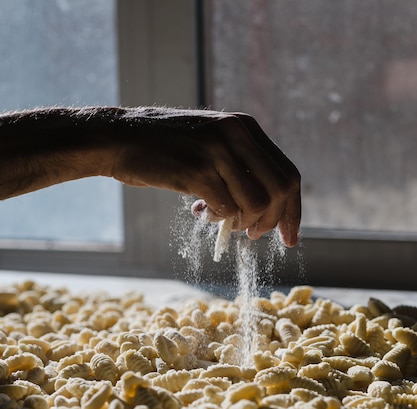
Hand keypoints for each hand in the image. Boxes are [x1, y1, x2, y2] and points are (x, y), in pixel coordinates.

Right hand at [111, 108, 300, 246]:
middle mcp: (237, 134)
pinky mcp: (196, 170)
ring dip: (242, 222)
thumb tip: (264, 205)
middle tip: (254, 235)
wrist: (119, 138)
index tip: (289, 238)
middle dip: (274, 222)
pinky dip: (219, 220)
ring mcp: (217, 151)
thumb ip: (238, 164)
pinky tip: (201, 212)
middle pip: (281, 191)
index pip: (288, 174)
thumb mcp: (210, 142)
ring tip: (219, 219)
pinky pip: (227, 210)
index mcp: (245, 127)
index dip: (293, 210)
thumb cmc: (164, 147)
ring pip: (256, 204)